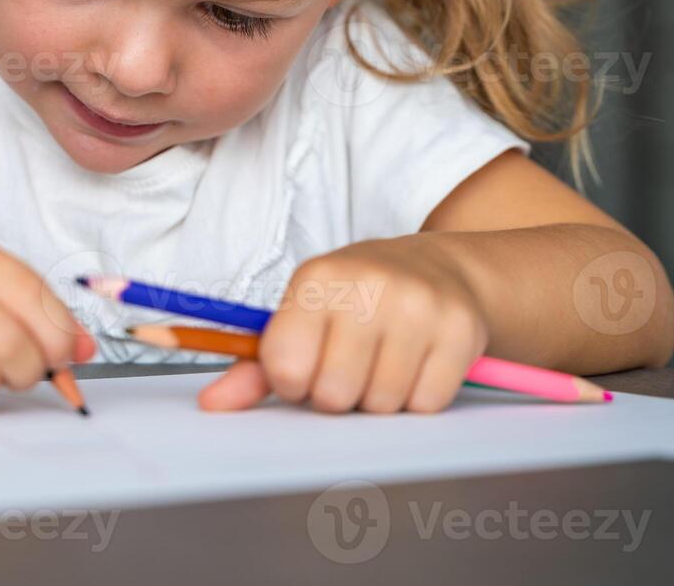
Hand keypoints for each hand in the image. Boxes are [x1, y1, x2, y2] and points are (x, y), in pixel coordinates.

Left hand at [199, 236, 488, 413]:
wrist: (436, 268)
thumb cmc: (356, 301)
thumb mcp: (304, 315)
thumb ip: (256, 365)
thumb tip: (212, 404)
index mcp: (317, 279)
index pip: (285, 367)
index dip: (292, 382)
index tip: (306, 366)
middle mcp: (368, 284)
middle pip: (333, 394)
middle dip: (337, 395)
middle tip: (349, 366)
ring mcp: (419, 305)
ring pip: (381, 405)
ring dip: (378, 399)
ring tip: (383, 362)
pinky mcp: (461, 328)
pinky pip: (426, 404)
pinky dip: (418, 399)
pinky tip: (416, 364)